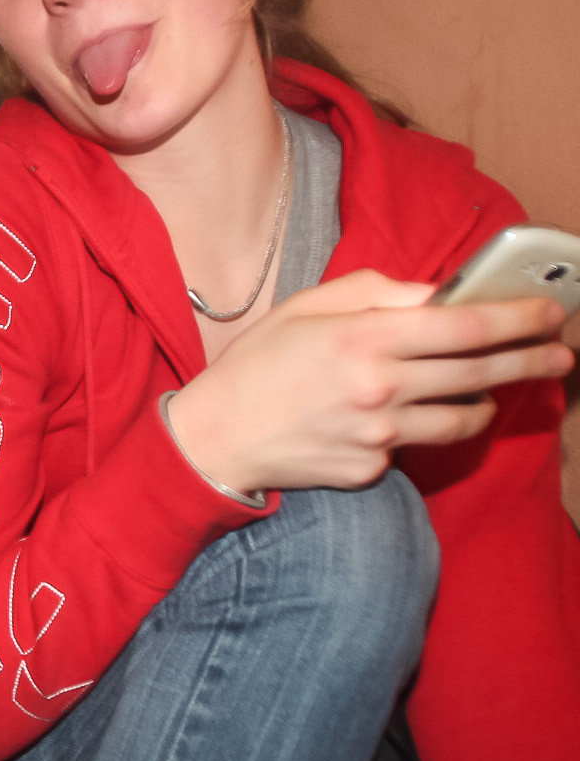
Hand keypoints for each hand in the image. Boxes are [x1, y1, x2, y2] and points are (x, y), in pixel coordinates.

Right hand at [167, 269, 572, 493]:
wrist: (214, 439)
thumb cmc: (256, 365)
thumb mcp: (304, 307)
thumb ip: (374, 292)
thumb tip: (434, 295)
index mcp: (363, 337)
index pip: (465, 326)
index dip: (518, 318)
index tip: (548, 311)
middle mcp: (379, 387)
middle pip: (482, 371)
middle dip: (532, 358)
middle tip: (562, 352)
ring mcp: (379, 434)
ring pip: (465, 418)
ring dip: (488, 400)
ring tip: (493, 389)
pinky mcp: (372, 468)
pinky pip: (416, 445)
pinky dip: (419, 428)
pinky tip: (403, 417)